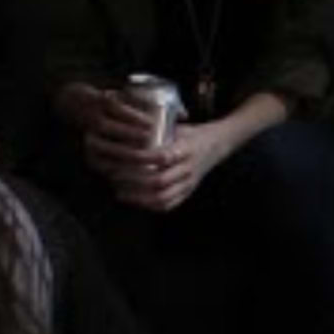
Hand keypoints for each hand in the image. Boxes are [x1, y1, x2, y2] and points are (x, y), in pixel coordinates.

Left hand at [96, 108, 237, 215]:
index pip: (162, 157)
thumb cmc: (193, 134)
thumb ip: (158, 133)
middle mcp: (188, 168)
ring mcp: (189, 183)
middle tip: (114, 176)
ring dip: (138, 197)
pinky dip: (149, 205)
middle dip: (133, 181)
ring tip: (120, 191)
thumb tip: (129, 132)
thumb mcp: (178, 128)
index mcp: (186, 149)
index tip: (123, 156)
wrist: (219, 144)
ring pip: (161, 197)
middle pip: (159, 181)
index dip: (141, 159)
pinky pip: (168, 205)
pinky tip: (134, 200)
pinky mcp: (188, 193)